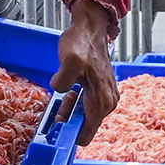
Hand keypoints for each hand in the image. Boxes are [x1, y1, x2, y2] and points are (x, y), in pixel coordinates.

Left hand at [54, 0, 120, 129]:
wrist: (91, 28)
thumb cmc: (81, 43)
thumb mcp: (69, 60)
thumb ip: (63, 81)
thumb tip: (60, 90)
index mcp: (101, 102)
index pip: (85, 135)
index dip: (68, 135)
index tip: (55, 127)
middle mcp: (108, 103)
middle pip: (84, 127)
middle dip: (69, 121)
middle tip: (57, 108)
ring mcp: (108, 98)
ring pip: (85, 117)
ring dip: (71, 112)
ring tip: (64, 96)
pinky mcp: (104, 91)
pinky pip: (88, 107)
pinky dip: (77, 104)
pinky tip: (71, 92)